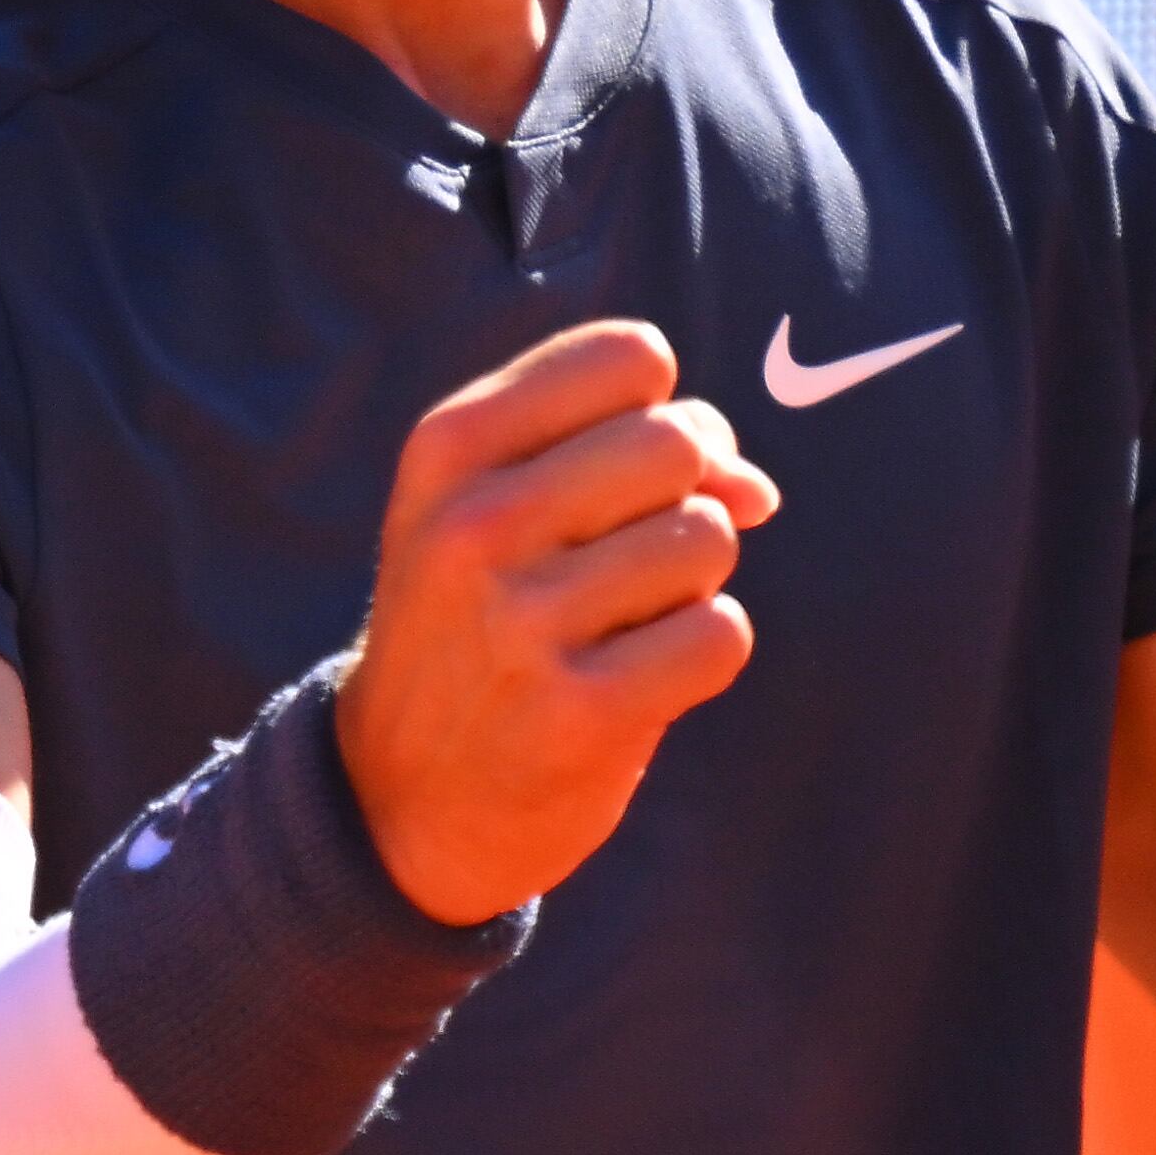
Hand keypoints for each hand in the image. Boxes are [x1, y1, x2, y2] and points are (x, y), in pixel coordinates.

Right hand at [332, 320, 779, 924]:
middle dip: (690, 492)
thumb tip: (757, 490)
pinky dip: (705, 650)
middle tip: (638, 552)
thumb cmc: (479, 620)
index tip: (625, 468)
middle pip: (679, 442)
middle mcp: (475, 524)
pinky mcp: (580, 714)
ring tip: (627, 619)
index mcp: (449, 448)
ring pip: (708, 537)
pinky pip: (721, 635)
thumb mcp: (497, 505)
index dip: (661, 409)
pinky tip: (643, 674)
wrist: (399, 797)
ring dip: (694, 580)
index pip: (631, 356)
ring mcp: (523, 622)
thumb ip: (627, 452)